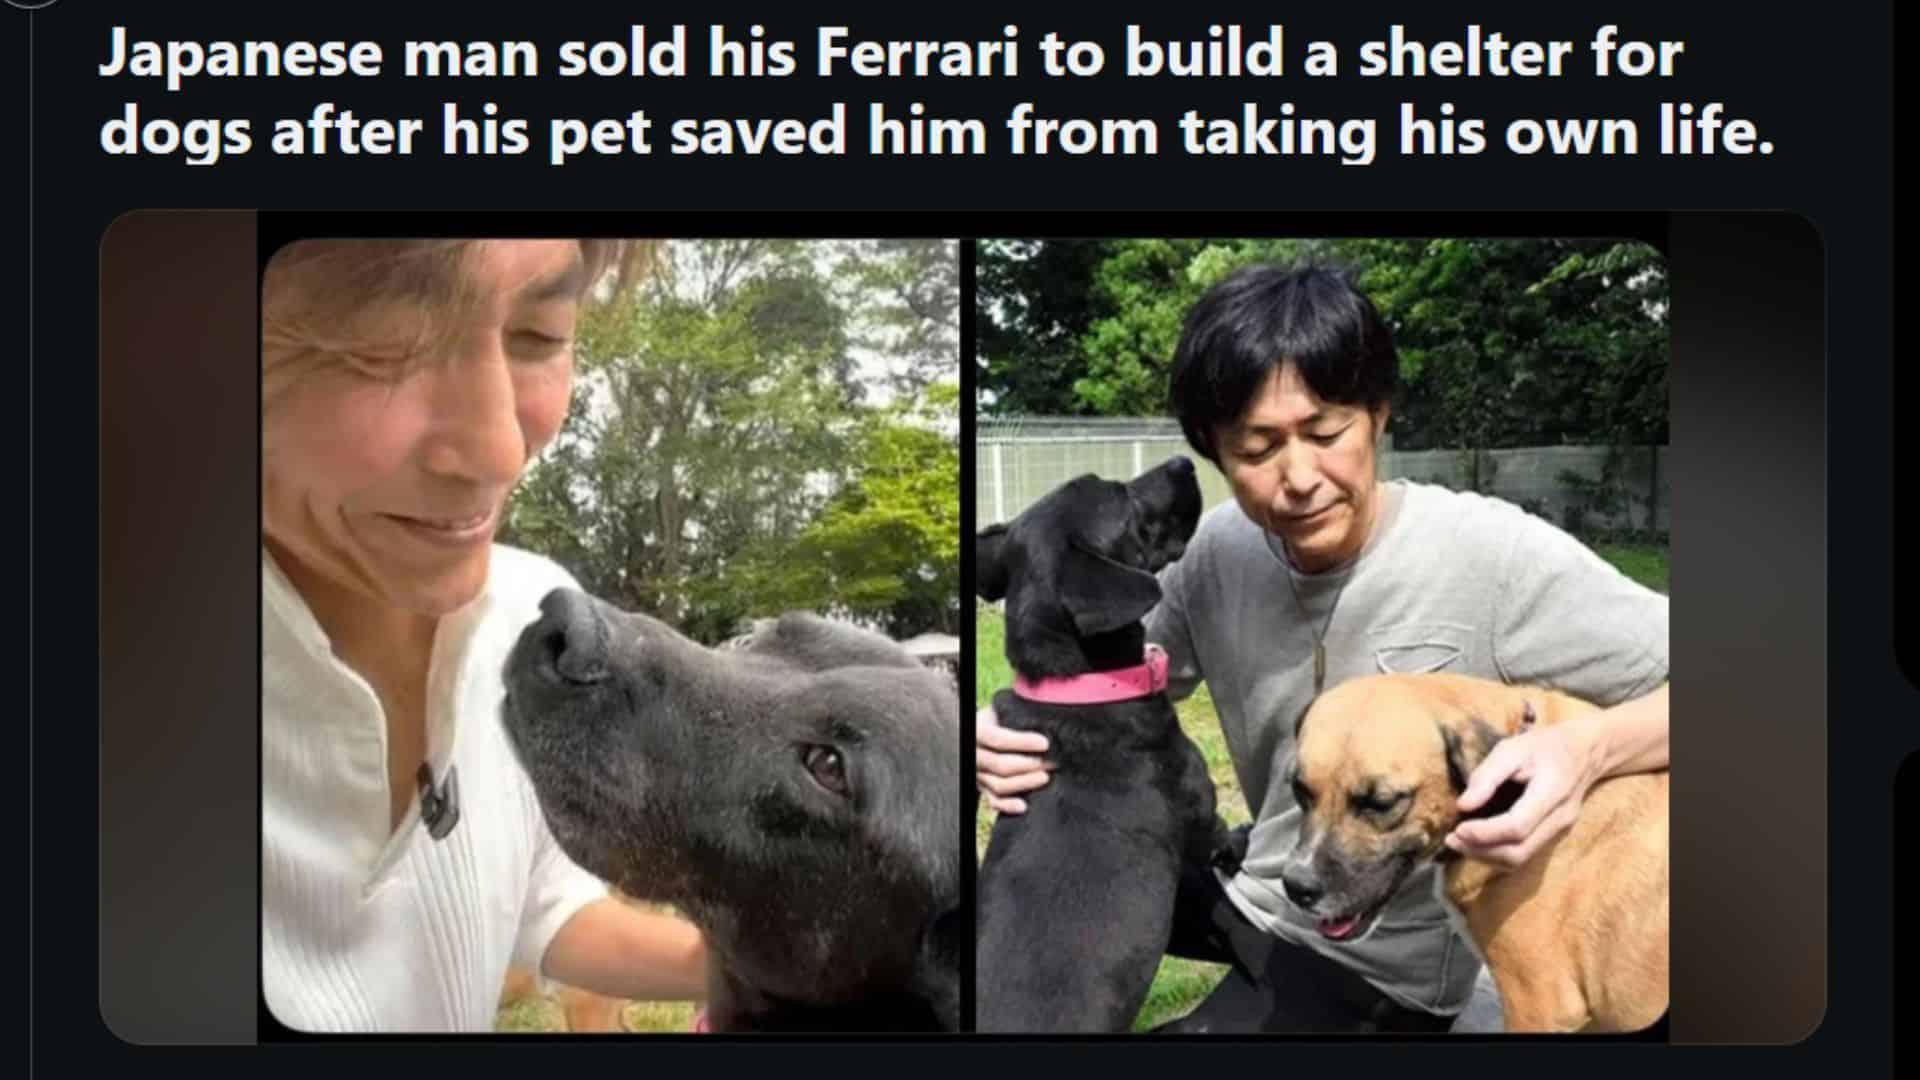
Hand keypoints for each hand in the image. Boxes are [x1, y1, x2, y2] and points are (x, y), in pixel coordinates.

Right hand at [975, 705, 1051, 814]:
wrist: (980, 731)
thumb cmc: (997, 717)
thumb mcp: (1000, 709)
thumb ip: (1014, 711)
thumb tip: (1043, 709)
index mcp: (976, 730)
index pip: (998, 739)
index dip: (1022, 742)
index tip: (1045, 743)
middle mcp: (973, 754)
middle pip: (1000, 765)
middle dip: (1030, 765)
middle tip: (1052, 762)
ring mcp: (976, 773)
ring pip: (999, 785)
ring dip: (1025, 783)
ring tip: (1046, 777)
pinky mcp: (981, 788)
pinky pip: (992, 801)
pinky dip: (1007, 806)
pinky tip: (1024, 805)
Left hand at [1446, 719, 1603, 867]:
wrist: (1585, 752)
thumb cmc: (1545, 746)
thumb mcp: (1513, 748)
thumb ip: (1487, 775)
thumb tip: (1463, 805)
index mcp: (1553, 792)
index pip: (1518, 827)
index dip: (1485, 834)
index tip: (1457, 829)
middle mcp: (1560, 818)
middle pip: (1519, 851)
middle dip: (1480, 851)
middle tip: (1451, 839)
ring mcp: (1560, 831)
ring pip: (1521, 858)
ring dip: (1486, 857)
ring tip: (1458, 842)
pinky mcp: (1553, 836)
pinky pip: (1525, 854)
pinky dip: (1497, 854)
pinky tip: (1476, 842)